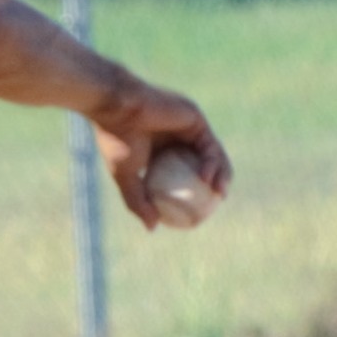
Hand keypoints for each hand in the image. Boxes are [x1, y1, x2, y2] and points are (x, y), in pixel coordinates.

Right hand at [86, 77, 232, 230]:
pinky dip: (210, 162)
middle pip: (202, 164)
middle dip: (215, 185)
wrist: (116, 108)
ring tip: (219, 194)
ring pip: (211, 155)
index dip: (194, 192)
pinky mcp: (196, 119)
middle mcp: (176, 138)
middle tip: (217, 203)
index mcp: (160, 151)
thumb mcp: (125, 178)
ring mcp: (188, 127)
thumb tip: (152, 228)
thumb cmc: (117, 140)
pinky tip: (207, 178)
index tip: (198, 211)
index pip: (183, 174)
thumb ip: (138, 202)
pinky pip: (208, 144)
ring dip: (220, 175)